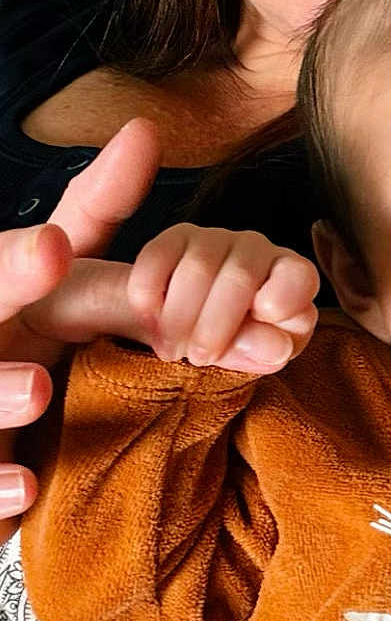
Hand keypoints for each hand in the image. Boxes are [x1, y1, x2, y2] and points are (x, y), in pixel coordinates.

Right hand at [0, 117, 160, 535]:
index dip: (18, 261)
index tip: (51, 245)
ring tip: (37, 387)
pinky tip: (28, 488)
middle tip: (42, 279)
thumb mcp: (58, 274)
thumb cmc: (21, 329)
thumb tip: (146, 132)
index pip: (5, 271)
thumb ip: (97, 213)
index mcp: (2, 296)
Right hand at [124, 223, 319, 371]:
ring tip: (173, 350)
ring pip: (198, 268)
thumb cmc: (237, 343)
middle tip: (200, 358)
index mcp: (294, 278)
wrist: (189, 329)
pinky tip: (151, 323)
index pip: (300, 276)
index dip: (281, 301)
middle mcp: (258, 249)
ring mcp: (216, 238)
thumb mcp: (255, 356)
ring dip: (179, 319)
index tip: (258, 324)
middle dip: (215, 326)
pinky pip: (158, 258)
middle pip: (240, 276)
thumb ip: (265, 349)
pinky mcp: (175, 238)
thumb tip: (278, 346)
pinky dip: (149, 298)